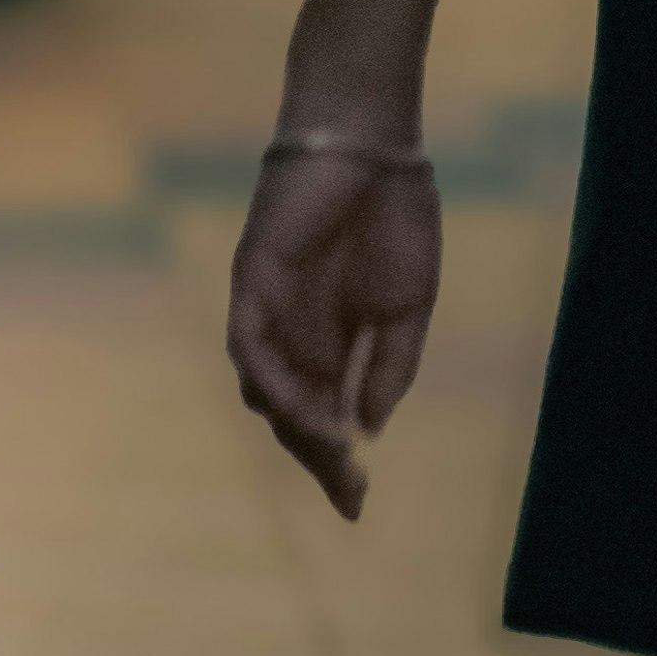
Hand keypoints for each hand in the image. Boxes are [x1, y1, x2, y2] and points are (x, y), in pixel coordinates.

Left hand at [228, 147, 440, 519]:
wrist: (376, 149)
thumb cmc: (395, 217)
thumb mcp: (408, 309)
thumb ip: (389, 368)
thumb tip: (371, 428)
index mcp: (330, 343)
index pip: (323, 416)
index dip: (335, 463)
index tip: (356, 506)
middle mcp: (292, 336)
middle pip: (291, 415)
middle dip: (319, 457)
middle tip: (351, 491)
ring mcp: (268, 312)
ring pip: (263, 389)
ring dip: (295, 425)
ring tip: (334, 452)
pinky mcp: (251, 284)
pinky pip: (248, 346)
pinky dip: (273, 382)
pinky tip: (306, 407)